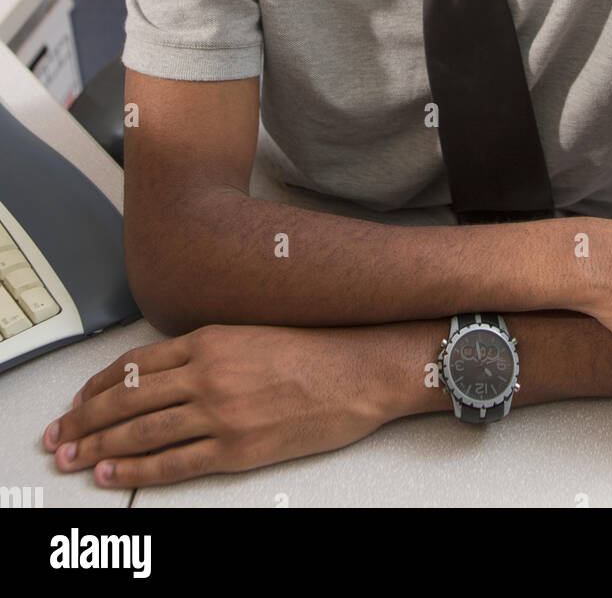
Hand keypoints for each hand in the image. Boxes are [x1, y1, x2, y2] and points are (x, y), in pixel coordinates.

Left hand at [42, 323, 396, 487]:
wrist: (358, 370)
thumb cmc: (312, 350)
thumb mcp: (250, 334)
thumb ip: (207, 349)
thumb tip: (162, 372)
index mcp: (210, 340)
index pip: (136, 365)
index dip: (98, 386)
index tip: (77, 400)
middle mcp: (208, 373)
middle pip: (127, 398)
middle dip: (84, 419)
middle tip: (57, 435)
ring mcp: (221, 412)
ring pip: (141, 431)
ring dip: (99, 446)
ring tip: (72, 457)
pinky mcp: (238, 448)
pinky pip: (174, 462)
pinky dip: (136, 469)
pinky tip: (112, 472)